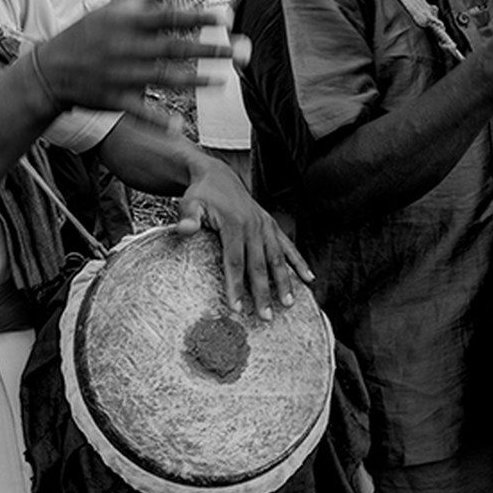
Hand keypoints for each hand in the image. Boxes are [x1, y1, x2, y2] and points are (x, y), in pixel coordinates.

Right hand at [36, 0, 238, 128]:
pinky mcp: (113, 100)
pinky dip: (156, 118)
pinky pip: (138, 111)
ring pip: (162, 78)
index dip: (199, 17)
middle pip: (174, 48)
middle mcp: (126, 47)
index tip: (227, 17)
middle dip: (209, 50)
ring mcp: (120, 75)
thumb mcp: (116, 7)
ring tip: (223, 81)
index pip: (170, 17)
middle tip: (241, 52)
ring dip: (193, 81)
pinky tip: (180, 124)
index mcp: (129, 22)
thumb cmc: (89, 34)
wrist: (49, 69)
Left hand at [176, 159, 314, 320]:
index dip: (236, 286)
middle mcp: (254, 225)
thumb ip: (188, 219)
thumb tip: (184, 230)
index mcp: (234, 223)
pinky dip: (299, 262)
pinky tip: (308, 278)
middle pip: (259, 265)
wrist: (218, 175)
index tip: (237, 308)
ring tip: (289, 304)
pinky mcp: (271, 225)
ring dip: (284, 282)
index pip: (235, 261)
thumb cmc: (201, 194)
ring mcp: (265, 225)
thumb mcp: (190, 204)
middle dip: (263, 292)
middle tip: (266, 317)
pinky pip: (287, 246)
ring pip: (277, 258)